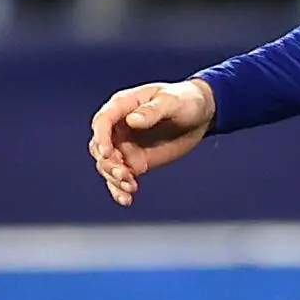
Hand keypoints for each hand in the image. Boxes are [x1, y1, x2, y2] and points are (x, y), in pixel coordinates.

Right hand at [89, 79, 213, 205]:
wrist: (200, 115)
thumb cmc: (185, 99)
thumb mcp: (172, 101)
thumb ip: (152, 111)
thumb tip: (132, 120)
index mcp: (123, 106)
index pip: (102, 121)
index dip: (101, 137)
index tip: (108, 154)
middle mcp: (119, 127)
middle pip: (99, 146)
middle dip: (107, 163)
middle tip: (124, 175)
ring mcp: (125, 146)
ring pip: (107, 165)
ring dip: (113, 179)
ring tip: (131, 187)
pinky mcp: (135, 162)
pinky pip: (120, 178)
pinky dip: (119, 190)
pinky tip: (126, 200)